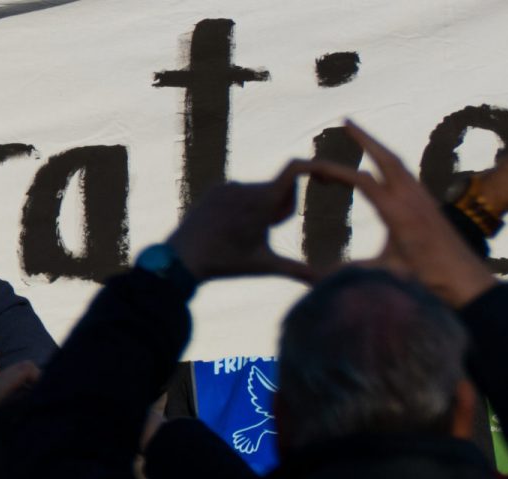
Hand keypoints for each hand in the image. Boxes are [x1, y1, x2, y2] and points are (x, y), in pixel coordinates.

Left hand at [168, 167, 314, 281]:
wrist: (182, 258)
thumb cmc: (227, 263)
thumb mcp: (265, 266)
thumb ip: (299, 271)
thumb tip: (325, 283)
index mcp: (262, 200)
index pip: (294, 169)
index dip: (313, 167)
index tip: (325, 176)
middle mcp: (246, 186)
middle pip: (281, 189)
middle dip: (281, 208)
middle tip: (264, 231)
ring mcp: (229, 186)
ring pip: (261, 192)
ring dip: (262, 208)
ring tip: (241, 233)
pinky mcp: (216, 189)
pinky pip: (242, 193)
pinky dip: (244, 207)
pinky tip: (228, 227)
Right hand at [296, 123, 496, 306]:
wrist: (468, 281)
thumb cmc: (430, 280)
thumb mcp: (388, 274)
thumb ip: (354, 271)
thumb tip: (317, 278)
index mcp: (398, 212)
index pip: (362, 180)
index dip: (336, 171)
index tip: (316, 167)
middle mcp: (412, 198)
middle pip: (386, 158)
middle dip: (364, 138)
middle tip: (346, 121)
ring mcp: (424, 199)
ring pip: (399, 163)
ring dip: (379, 147)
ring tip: (362, 137)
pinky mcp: (430, 204)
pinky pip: (407, 174)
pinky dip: (391, 163)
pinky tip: (386, 168)